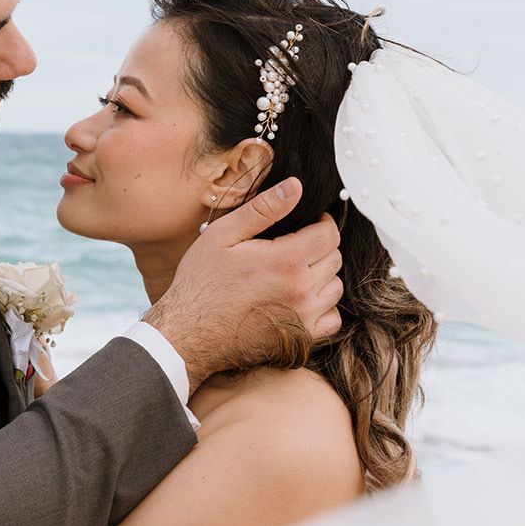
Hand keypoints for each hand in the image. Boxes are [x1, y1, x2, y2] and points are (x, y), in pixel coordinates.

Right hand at [144, 178, 342, 387]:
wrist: (188, 332)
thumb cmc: (201, 282)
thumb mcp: (224, 235)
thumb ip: (263, 209)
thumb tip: (295, 187)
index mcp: (287, 261)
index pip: (329, 234)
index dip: (321, 222)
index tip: (308, 222)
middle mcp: (302, 290)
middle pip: (334, 258)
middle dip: (320, 246)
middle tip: (295, 245)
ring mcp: (305, 317)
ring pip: (336, 287)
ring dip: (323, 275)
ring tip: (296, 271)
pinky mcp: (302, 338)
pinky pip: (333, 319)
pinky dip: (324, 307)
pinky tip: (302, 299)